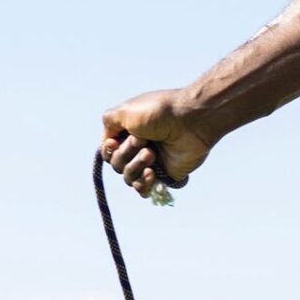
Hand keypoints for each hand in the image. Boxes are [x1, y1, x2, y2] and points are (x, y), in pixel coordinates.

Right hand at [100, 89, 214, 197]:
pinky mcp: (166, 174)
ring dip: (136, 166)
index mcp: (129, 132)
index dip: (109, 150)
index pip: (109, 151)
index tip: (116, 142)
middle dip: (125, 154)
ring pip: (129, 178)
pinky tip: (152, 173)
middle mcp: (139, 147)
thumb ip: (109, 122)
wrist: (191, 120)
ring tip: (151, 154)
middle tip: (143, 141)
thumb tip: (108, 140)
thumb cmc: (159, 112)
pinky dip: (144, 184)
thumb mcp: (125, 110)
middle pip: (117, 165)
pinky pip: (146, 189)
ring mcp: (153, 162)